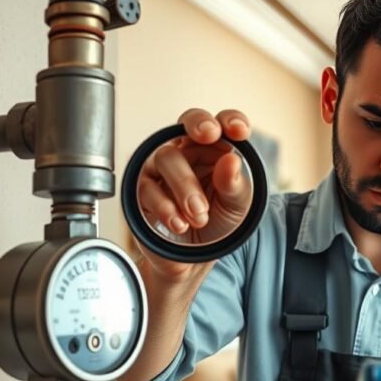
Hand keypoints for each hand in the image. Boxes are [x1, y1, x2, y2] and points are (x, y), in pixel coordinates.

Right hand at [134, 108, 252, 278]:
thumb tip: (231, 160)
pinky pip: (148, 188)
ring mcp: (161, 169)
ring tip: (200, 216)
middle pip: (188, 125)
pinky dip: (166, 207)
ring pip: (167, 156)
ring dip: (186, 185)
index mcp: (214, 150)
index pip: (220, 124)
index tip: (238, 131)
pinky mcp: (141, 190)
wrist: (195, 259)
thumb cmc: (218, 223)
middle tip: (209, 136)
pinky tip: (181, 223)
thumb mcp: (237, 206)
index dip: (229, 120)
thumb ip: (234, 184)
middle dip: (199, 126)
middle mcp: (186, 152)